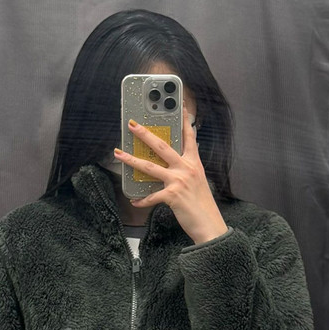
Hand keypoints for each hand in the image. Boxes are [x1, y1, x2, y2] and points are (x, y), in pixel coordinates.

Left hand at [113, 106, 228, 244]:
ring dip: (131, 159)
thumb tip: (173, 167)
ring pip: (149, 166)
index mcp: (194, 163)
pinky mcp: (171, 195)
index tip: (179, 104)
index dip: (184, 119)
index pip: (189, 137)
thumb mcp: (198, 182)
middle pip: (162, 146)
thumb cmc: (202, 206)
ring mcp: (178, 181)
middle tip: (132, 124)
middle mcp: (186, 168)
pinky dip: (142, 200)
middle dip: (145, 134)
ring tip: (119, 154)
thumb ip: (187, 171)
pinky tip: (134, 201)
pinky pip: (151, 196)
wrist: (209, 225)